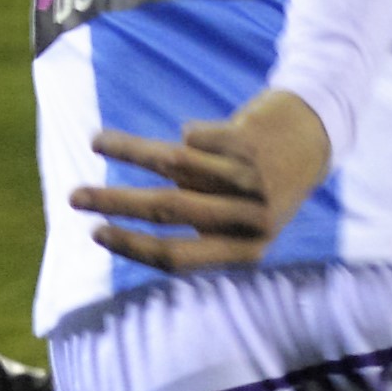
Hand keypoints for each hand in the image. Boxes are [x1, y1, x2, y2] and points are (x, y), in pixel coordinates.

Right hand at [74, 87, 332, 270]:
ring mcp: (249, 178)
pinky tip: (197, 134)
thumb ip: (198, 225)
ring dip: (128, 150)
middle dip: (114, 203)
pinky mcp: (248, 140)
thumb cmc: (265, 183)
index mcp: (245, 249)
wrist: (317, 133)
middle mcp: (248, 217)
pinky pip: (194, 136)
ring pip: (173, 164)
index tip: (95, 233)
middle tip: (74, 197)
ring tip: (96, 141)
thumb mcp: (241, 218)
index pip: (177, 257)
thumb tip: (126, 223)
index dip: (132, 246)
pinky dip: (190, 134)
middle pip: (168, 210)